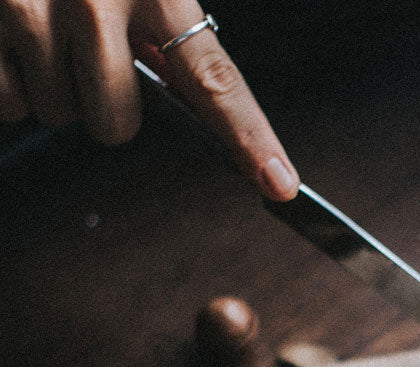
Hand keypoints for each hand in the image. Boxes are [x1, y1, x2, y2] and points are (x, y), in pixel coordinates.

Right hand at [0, 0, 298, 199]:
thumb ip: (163, 26)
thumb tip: (188, 93)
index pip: (214, 81)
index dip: (250, 140)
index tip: (280, 184)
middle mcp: (95, 1)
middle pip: (116, 125)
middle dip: (102, 104)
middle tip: (83, 53)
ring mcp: (28, 9)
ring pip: (56, 113)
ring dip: (49, 85)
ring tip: (39, 28)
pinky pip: (6, 102)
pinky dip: (7, 81)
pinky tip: (9, 37)